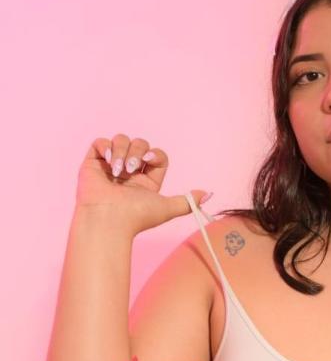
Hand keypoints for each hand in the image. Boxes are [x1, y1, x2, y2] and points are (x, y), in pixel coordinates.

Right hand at [75, 133, 210, 235]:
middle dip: (137, 151)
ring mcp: (110, 167)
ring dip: (122, 151)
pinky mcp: (93, 164)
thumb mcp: (168, 208)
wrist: (109, 220)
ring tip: (118, 170)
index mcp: (146, 181)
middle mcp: (128, 173)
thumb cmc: (137, 216)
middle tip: (131, 169)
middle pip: (140, 144)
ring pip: (121, 140)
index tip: (149, 161)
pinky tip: (108, 162)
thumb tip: (208, 195)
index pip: (156, 156)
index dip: (155, 154)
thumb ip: (188, 201)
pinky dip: (105, 147)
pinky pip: (100, 143)